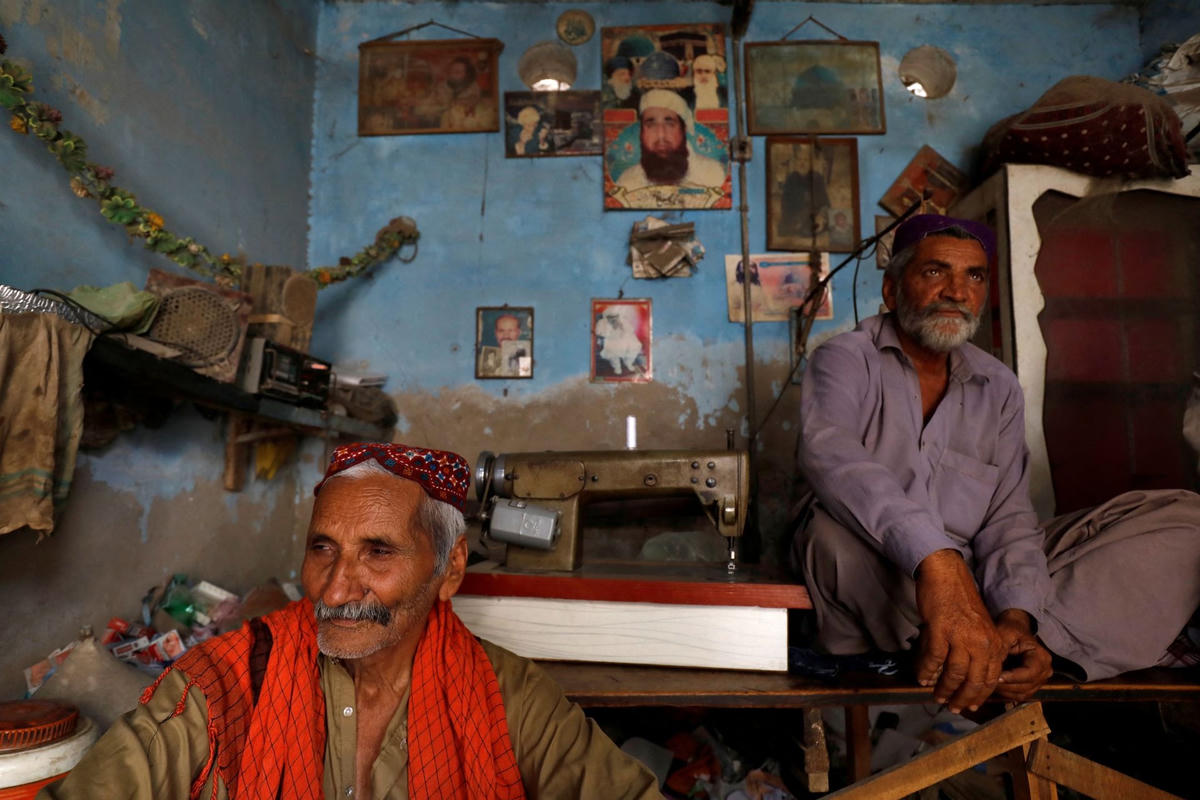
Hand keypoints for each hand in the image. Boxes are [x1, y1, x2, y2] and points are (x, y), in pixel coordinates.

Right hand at [914, 550, 1007, 712]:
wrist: (946, 574)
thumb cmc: (960, 599)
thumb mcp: (979, 626)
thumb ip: (979, 649)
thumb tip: (967, 675)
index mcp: (993, 642)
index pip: (990, 678)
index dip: (979, 695)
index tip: (971, 706)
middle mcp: (981, 641)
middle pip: (974, 680)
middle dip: (963, 698)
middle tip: (953, 707)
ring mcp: (961, 636)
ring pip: (954, 673)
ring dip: (945, 689)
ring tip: (937, 696)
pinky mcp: (941, 629)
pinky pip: (934, 658)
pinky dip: (927, 671)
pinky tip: (922, 678)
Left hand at [993, 609, 1052, 700]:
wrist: (1015, 629)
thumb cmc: (1010, 630)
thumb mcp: (1004, 634)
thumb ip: (1001, 650)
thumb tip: (991, 668)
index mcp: (1042, 657)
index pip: (1029, 673)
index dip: (1012, 677)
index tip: (995, 677)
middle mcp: (1045, 671)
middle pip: (1025, 686)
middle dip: (1005, 686)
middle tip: (987, 681)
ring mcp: (1039, 680)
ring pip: (1021, 693)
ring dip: (1004, 691)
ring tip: (988, 682)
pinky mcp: (1031, 686)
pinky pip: (1018, 695)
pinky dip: (1005, 693)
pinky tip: (993, 685)